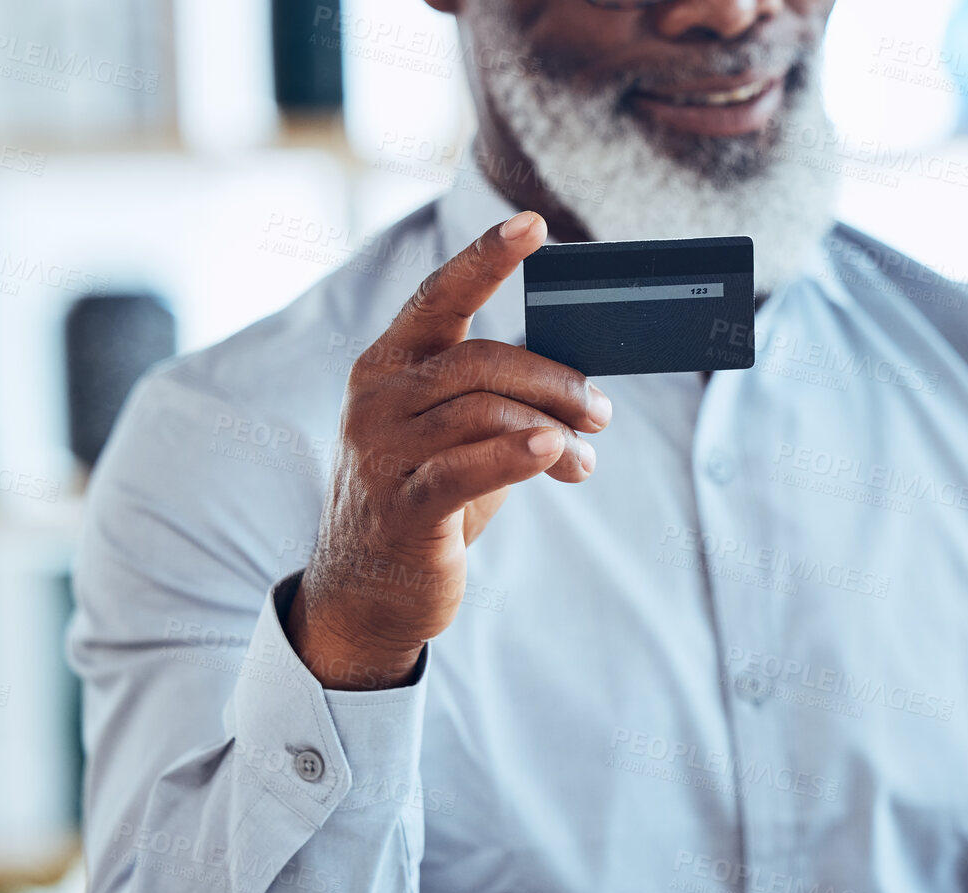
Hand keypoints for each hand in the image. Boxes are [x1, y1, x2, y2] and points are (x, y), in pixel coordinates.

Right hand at [288, 210, 610, 689]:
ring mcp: (383, 452)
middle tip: (599, 412)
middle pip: (483, 360)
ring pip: (487, 412)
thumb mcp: (453, 435)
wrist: (368, 591)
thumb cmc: (425, 500)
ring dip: (554, 431)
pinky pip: (468, 469)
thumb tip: (580, 380)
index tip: (533, 225)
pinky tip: (556, 456)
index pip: (440, 296)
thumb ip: (495, 398)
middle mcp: (378, 398)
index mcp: (389, 365)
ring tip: (586, 459)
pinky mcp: (403, 507)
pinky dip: (518, 456)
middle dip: (555, 380)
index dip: (486, 258)